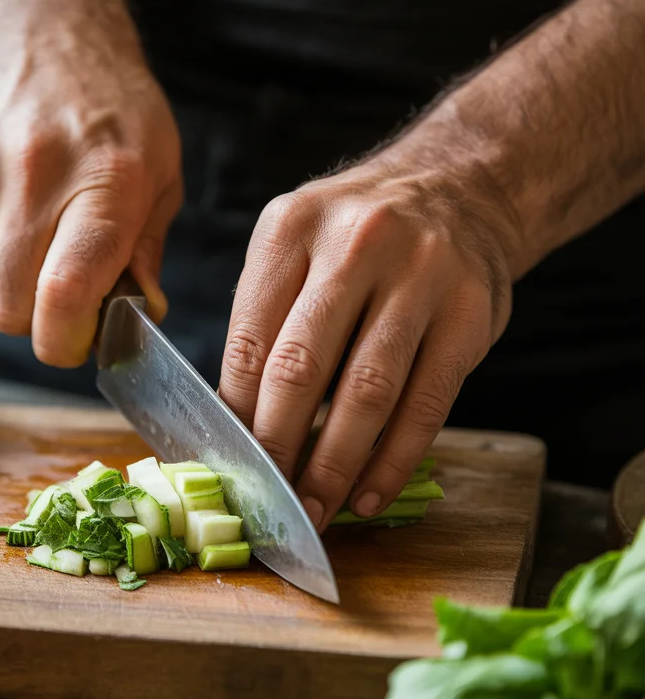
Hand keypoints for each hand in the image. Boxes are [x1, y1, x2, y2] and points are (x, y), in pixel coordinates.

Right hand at [0, 0, 182, 366]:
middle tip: (63, 293)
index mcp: (105, 182)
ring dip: (9, 283)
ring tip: (40, 236)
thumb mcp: (160, 172)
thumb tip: (138, 318)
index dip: (65, 342)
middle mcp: (33, 173)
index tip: (78, 340)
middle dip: (36, 320)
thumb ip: (146, 252)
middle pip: (8, 308)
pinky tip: (9, 210)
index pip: (63, 295)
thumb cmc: (113, 106)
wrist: (36, 22)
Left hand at [219, 153, 519, 529]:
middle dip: (277, 448)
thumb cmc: (358, 239)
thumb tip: (234, 425)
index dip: (235, 416)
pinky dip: (394, 461)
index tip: (229, 466)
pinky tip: (370, 494)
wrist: (459, 187)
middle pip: (301, 367)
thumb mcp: (297, 248)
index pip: (249, 340)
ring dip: (334, 466)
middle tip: (266, 503)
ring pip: (366, 392)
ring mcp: (420, 276)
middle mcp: (355, 244)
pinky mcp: (470, 314)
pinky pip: (426, 404)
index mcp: (291, 228)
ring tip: (315, 510)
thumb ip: (265, 321)